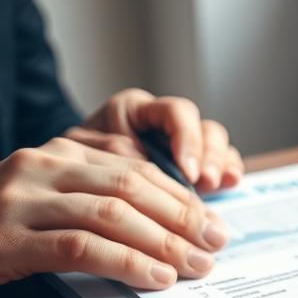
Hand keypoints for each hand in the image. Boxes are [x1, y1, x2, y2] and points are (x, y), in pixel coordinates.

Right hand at [0, 138, 229, 291]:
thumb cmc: (1, 227)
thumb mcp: (54, 200)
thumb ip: (103, 199)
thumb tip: (177, 223)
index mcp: (62, 152)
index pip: (138, 169)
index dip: (182, 198)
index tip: (213, 224)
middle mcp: (41, 165)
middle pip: (131, 187)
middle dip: (182, 219)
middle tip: (216, 246)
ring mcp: (19, 200)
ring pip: (111, 215)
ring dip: (163, 244)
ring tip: (195, 266)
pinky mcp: (2, 239)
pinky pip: (79, 248)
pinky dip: (126, 263)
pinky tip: (156, 278)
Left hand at [67, 88, 243, 192]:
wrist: (67, 179)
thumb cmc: (71, 162)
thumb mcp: (78, 151)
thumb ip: (106, 149)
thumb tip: (137, 157)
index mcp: (137, 110)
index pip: (175, 112)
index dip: (186, 139)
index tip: (187, 171)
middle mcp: (165, 123)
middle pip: (203, 127)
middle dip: (209, 156)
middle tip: (206, 182)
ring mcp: (182, 144)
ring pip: (216, 142)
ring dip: (221, 164)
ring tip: (216, 186)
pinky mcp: (194, 165)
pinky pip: (223, 161)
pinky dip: (229, 172)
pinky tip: (230, 184)